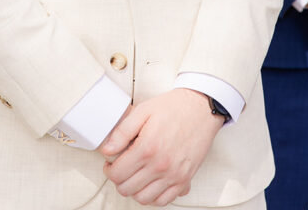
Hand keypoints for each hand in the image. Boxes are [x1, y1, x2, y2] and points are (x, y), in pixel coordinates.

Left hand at [100, 89, 221, 205]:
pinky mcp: (184, 180)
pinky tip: (150, 181)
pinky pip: (164, 201)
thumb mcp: (143, 111)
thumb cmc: (173, 108)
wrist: (200, 108)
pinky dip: (153, 196)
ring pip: (144, 199)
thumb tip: (107, 150)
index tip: (111, 163)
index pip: (118, 174)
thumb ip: (122, 131)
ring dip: (134, 189)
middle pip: (128, 189)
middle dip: (119, 180)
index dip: (109, 170)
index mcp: (147, 148)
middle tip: (121, 168)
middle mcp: (160, 166)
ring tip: (135, 175)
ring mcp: (174, 176)